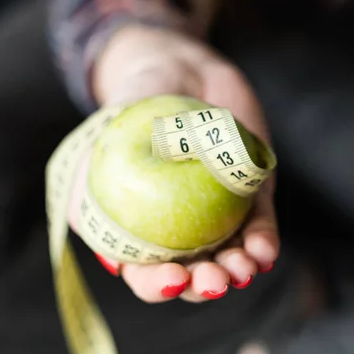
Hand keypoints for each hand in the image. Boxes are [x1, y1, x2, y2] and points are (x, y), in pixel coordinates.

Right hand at [69, 24, 278, 302]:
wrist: (178, 68)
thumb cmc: (133, 106)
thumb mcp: (102, 142)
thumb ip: (90, 188)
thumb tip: (108, 248)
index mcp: (142, 225)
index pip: (145, 270)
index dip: (156, 284)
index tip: (171, 279)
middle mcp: (182, 224)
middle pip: (194, 270)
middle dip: (206, 285)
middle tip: (214, 282)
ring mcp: (220, 209)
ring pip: (231, 253)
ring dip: (239, 268)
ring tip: (243, 269)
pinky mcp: (252, 190)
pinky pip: (260, 220)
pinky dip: (264, 239)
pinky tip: (264, 251)